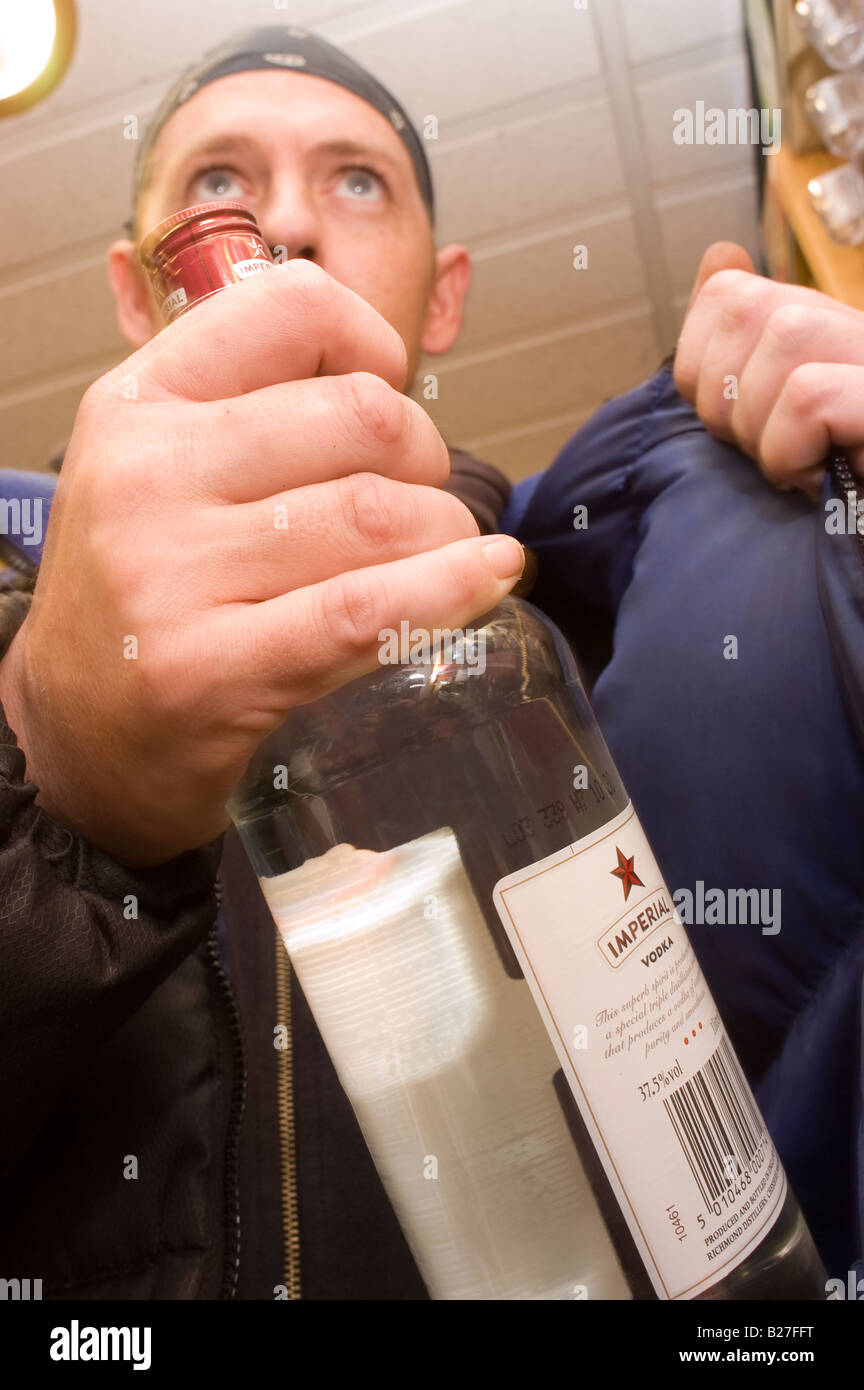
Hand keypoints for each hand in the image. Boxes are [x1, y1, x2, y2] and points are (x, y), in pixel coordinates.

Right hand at [0, 260, 523, 864]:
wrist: (76, 735)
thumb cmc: (142, 597)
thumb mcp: (159, 470)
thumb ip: (249, 411)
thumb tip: (395, 388)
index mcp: (138, 404)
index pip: (290, 307)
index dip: (372, 342)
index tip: (388, 391)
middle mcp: (147, 476)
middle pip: (362, 416)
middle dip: (426, 457)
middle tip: (418, 501)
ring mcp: (173, 575)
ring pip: (380, 515)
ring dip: (444, 535)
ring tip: (439, 556)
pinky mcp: (210, 670)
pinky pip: (368, 610)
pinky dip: (452, 589)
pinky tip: (490, 576)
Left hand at [674, 241, 863, 500]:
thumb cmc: (836, 490)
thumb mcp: (773, 420)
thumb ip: (740, 346)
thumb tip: (721, 257)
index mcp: (825, 325)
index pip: (728, 294)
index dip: (700, 369)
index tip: (736, 424)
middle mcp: (858, 328)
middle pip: (746, 307)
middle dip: (726, 402)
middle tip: (768, 451)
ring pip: (785, 335)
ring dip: (763, 428)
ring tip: (798, 466)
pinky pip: (810, 396)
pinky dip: (791, 449)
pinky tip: (818, 478)